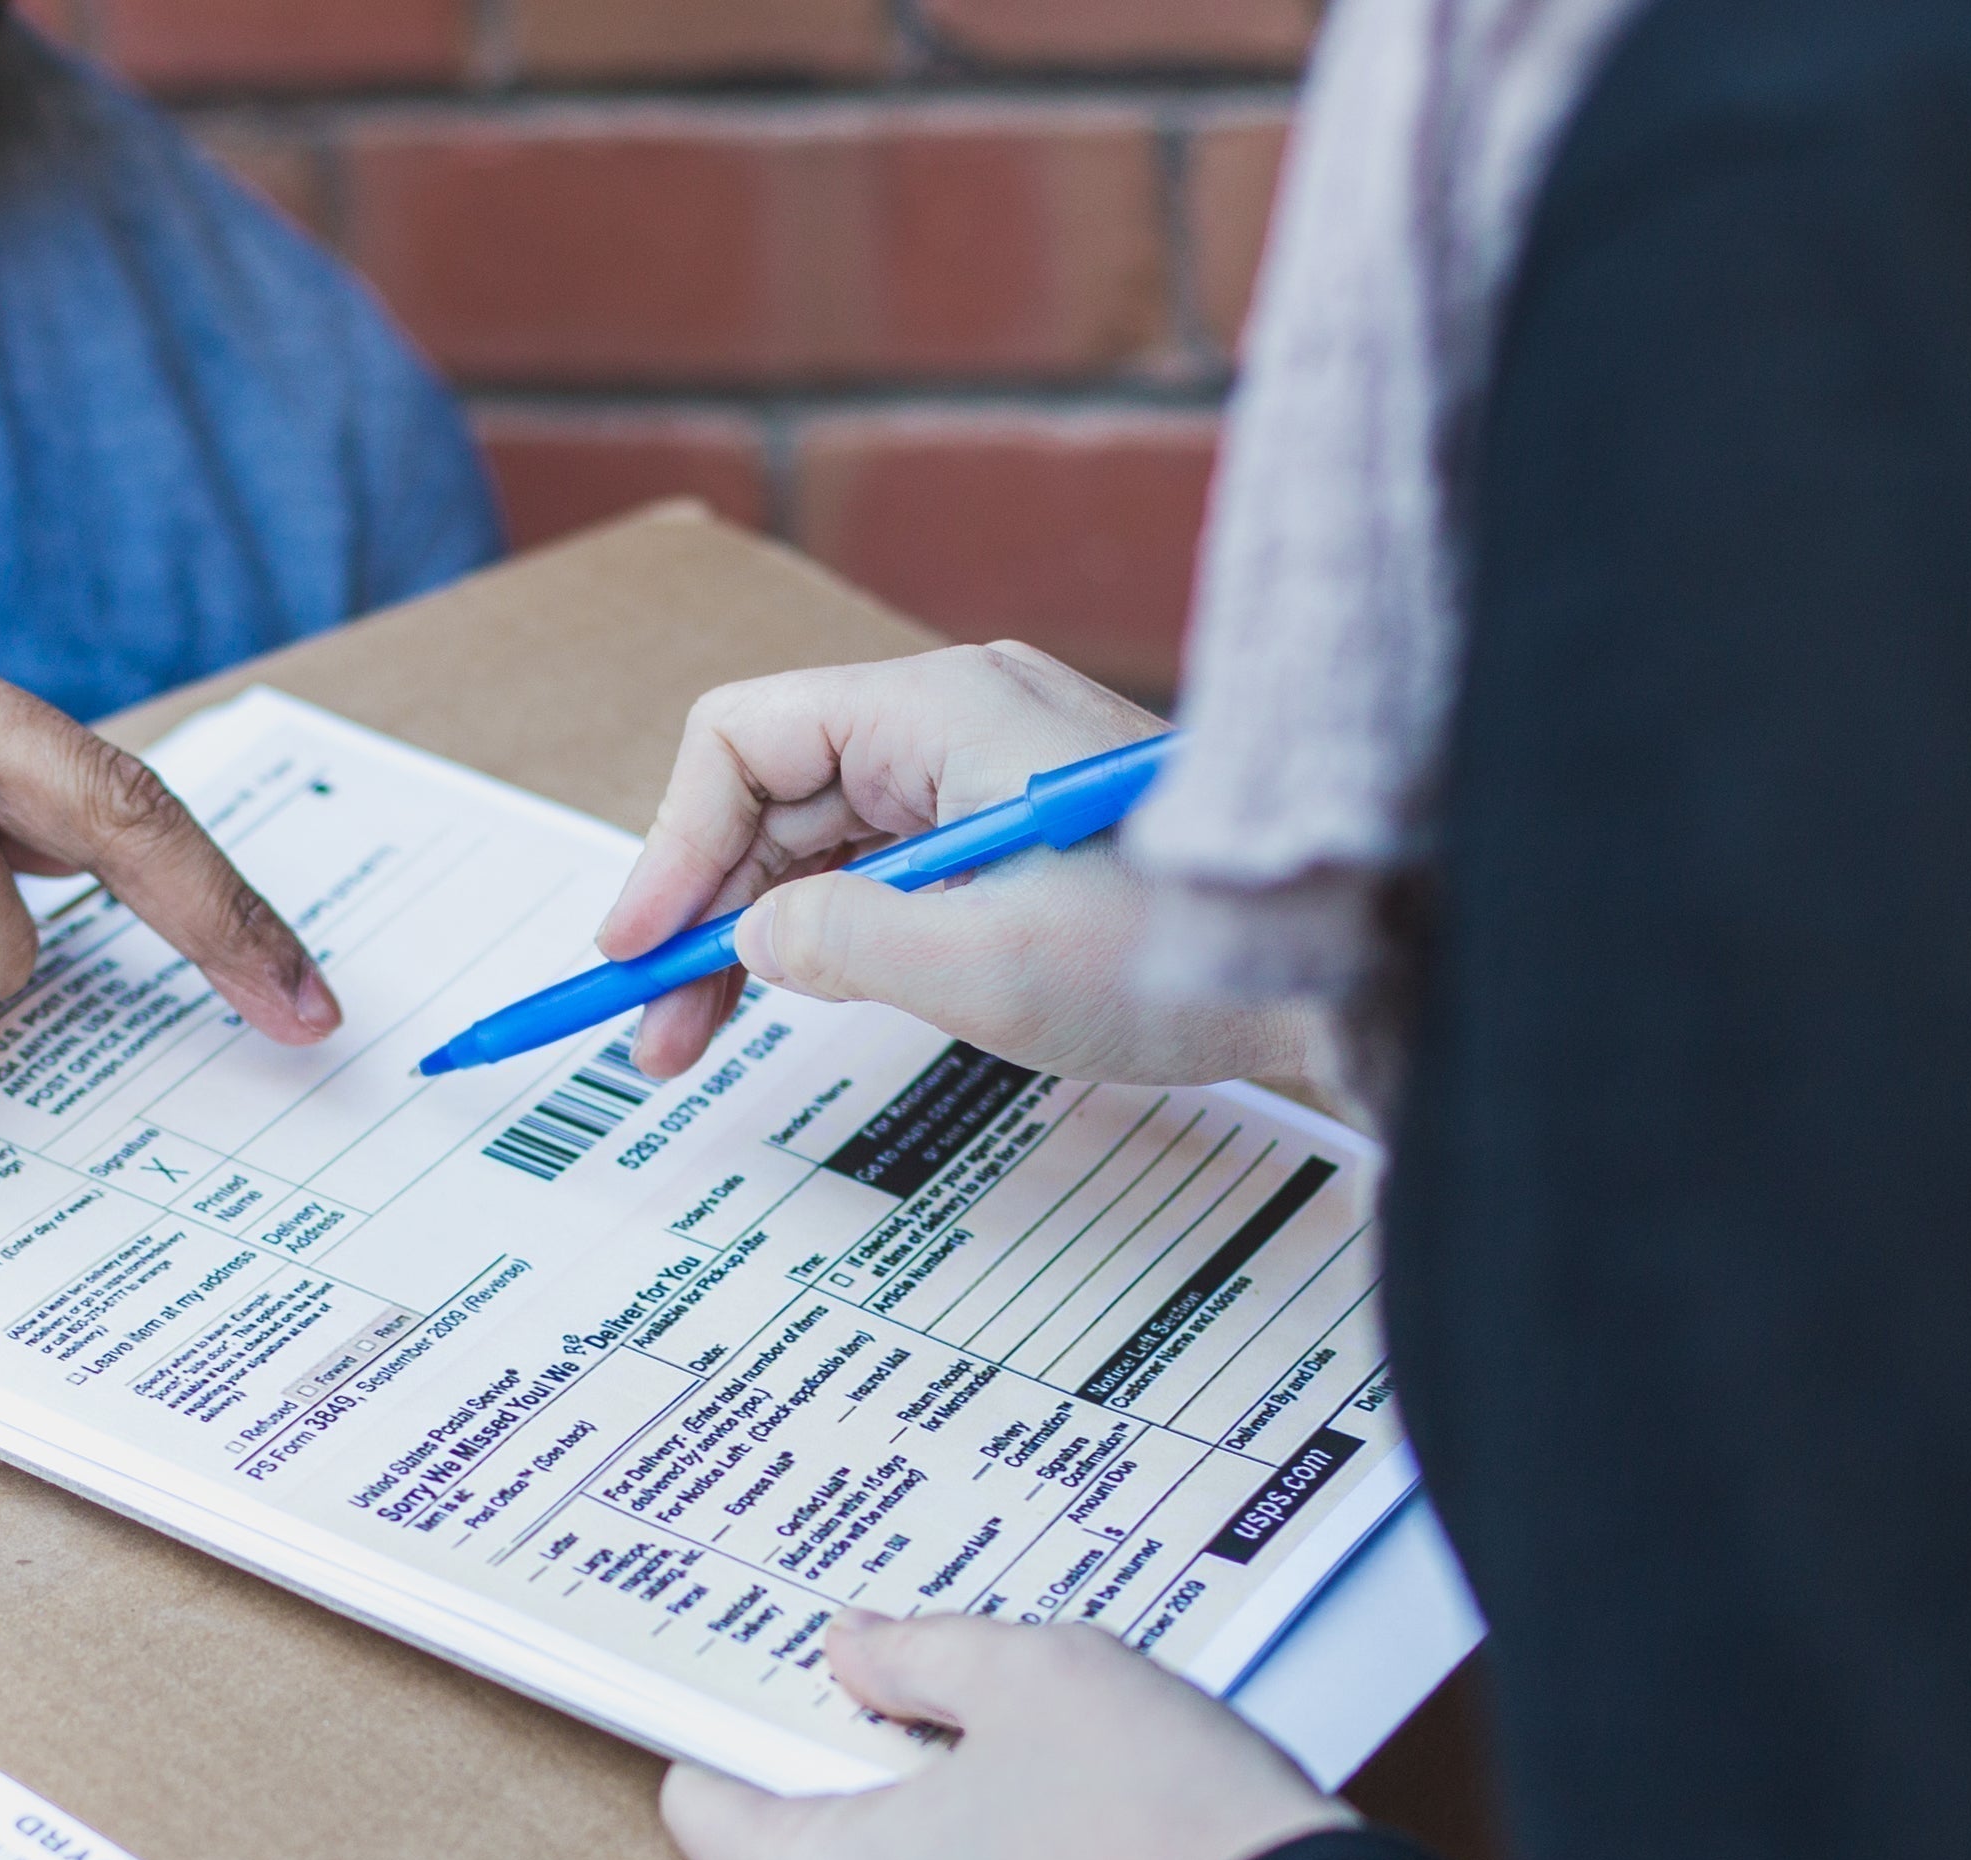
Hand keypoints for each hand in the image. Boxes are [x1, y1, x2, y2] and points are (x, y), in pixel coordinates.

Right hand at [595, 643, 1164, 1079]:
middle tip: (653, 1031)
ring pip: (817, 836)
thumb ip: (837, 942)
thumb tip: (752, 939)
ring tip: (700, 1037)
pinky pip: (879, 860)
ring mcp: (985, 768)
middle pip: (770, 794)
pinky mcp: (1013, 824)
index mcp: (939, 710)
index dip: (669, 846)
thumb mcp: (980, 964)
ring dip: (751, 931)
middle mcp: (955, 715)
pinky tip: (797, 996)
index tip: (637, 950)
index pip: (742, 741)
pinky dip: (824, 927)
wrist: (1333, 960)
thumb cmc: (1180, 952)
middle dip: (698, 909)